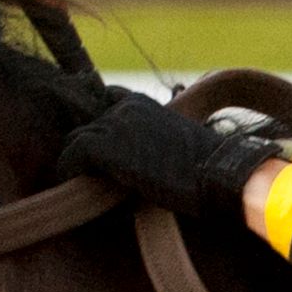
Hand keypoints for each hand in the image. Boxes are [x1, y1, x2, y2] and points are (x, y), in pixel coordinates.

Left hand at [56, 91, 282, 221]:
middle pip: (87, 123)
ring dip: (78, 161)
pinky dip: (71, 171)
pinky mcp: (106, 145)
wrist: (220, 174)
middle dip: (88, 148)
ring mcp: (115, 123)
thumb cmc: (208, 168)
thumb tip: (134, 162)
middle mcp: (125, 106)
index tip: (100, 150)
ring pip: (76, 139)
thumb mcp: (175, 142)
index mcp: (143, 103)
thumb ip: (149, 140)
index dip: (100, 128)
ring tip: (84, 184)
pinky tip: (78, 189)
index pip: (106, 102)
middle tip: (89, 174)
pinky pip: (72, 154)